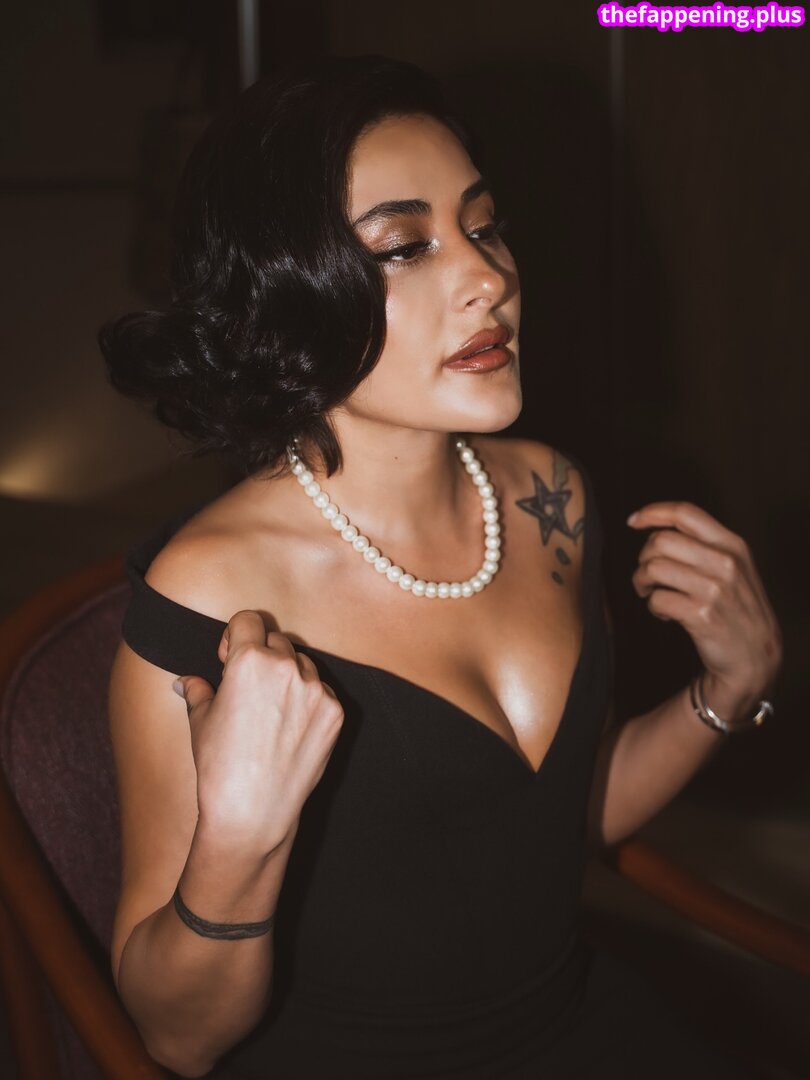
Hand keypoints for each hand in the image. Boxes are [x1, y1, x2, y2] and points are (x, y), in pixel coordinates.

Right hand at [172, 611, 343, 853]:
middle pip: (276, 640)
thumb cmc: (218, 766)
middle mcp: (286, 667)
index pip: (248, 620)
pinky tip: (290, 728)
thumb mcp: (200, 722)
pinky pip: (321, 690)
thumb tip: (185, 681)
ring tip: (271, 711)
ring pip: (302, 663)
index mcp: (248, 660)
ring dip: (288, 675)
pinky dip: (308, 701)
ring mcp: (315, 689)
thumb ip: (198, 690)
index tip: (230, 657)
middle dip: (263, 655)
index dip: (236, 636)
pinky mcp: (335, 711)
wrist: (253, 812)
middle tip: (250, 688)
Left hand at [627, 501, 782, 721]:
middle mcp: (725, 563)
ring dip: (643, 582)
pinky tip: (665, 614)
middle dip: (643, 558)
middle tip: (647, 576)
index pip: (685, 513)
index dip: (653, 513)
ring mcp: (715, 589)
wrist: (754, 655)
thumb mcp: (734, 567)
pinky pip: (657, 600)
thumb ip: (705, 545)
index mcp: (732, 544)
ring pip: (653, 568)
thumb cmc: (737, 608)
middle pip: (661, 541)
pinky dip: (653, 607)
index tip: (633, 521)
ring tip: (652, 594)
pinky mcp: (702, 615)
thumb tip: (659, 528)